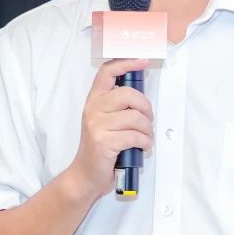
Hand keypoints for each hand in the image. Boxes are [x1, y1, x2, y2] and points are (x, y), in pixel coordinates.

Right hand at [66, 58, 154, 199]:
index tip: (142, 60)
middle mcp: (93, 109)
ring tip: (145, 137)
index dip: (126, 63)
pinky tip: (142, 147)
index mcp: (94, 100)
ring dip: (147, 130)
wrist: (85, 175)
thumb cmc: (100, 148)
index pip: (107, 72)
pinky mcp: (104, 142)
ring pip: (135, 118)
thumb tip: (141, 96)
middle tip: (148, 120)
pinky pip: (135, 136)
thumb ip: (117, 106)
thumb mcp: (104, 121)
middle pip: (128, 94)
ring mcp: (97, 125)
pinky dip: (145, 142)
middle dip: (145, 107)